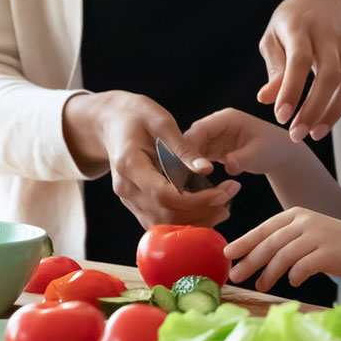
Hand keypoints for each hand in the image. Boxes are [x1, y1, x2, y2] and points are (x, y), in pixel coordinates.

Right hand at [62, 91, 238, 229]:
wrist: (111, 122)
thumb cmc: (138, 116)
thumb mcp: (162, 123)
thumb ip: (184, 148)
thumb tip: (207, 170)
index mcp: (129, 165)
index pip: (164, 194)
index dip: (196, 199)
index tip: (223, 192)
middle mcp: (126, 188)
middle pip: (165, 215)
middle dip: (202, 211)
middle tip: (230, 194)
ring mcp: (128, 198)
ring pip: (163, 224)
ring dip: (196, 220)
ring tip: (224, 204)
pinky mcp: (135, 202)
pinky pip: (160, 220)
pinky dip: (185, 220)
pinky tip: (207, 208)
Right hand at [184, 108, 292, 176]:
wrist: (280, 154)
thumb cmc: (273, 149)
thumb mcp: (259, 154)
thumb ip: (242, 159)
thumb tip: (228, 166)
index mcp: (227, 118)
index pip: (200, 129)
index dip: (190, 147)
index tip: (187, 167)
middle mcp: (217, 125)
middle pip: (191, 139)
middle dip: (185, 158)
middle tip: (182, 179)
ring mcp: (214, 136)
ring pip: (191, 150)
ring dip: (187, 165)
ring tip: (185, 184)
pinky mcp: (213, 149)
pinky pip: (197, 158)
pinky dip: (194, 169)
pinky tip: (192, 183)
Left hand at [224, 207, 340, 290]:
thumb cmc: (339, 246)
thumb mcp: (310, 234)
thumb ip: (287, 241)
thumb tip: (257, 259)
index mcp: (298, 214)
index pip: (265, 228)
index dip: (245, 241)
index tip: (229, 253)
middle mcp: (306, 221)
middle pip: (269, 243)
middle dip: (250, 260)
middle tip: (236, 275)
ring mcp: (317, 235)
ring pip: (282, 256)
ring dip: (268, 273)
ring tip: (261, 286)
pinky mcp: (327, 253)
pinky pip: (301, 267)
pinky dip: (294, 276)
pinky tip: (293, 282)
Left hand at [257, 0, 340, 142]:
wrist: (326, 0)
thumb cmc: (292, 23)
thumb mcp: (274, 38)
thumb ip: (275, 68)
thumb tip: (266, 100)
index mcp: (300, 27)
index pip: (300, 60)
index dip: (292, 89)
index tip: (281, 117)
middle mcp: (328, 34)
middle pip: (330, 73)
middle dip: (314, 108)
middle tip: (297, 133)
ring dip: (333, 111)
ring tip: (315, 133)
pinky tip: (327, 121)